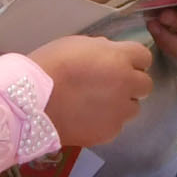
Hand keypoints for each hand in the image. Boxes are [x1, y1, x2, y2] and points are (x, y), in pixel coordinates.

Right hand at [26, 33, 151, 147]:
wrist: (31, 101)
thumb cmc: (50, 65)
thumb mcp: (76, 44)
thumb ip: (101, 49)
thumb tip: (109, 54)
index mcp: (119, 58)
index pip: (144, 56)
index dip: (132, 60)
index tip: (119, 63)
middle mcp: (126, 84)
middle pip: (145, 84)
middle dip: (131, 84)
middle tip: (110, 85)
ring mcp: (120, 111)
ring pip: (133, 108)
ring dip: (121, 104)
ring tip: (96, 104)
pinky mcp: (109, 132)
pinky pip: (116, 125)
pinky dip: (106, 121)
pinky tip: (86, 118)